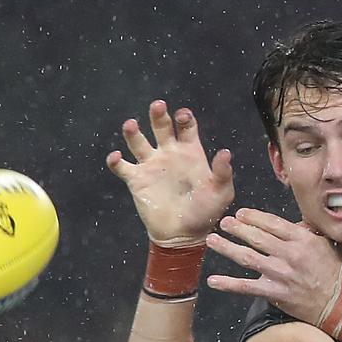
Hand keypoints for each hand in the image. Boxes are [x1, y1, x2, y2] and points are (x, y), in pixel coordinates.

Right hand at [106, 99, 233, 245]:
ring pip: (138, 141)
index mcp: (190, 153)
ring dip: (132, 132)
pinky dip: (116, 161)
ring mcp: (151, 166)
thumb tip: (225, 152)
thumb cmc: (205, 213)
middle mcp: (169, 154)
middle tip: (158, 106)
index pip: (186, 127)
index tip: (183, 115)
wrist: (183, 235)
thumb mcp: (220, 193)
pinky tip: (117, 158)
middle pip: (161, 126)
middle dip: (159, 115)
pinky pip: (122, 167)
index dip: (184, 118)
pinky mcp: (136, 180)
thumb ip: (223, 173)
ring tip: (131, 125)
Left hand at [205, 208, 341, 324]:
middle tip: (224, 222)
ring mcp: (281, 274)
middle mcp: (290, 255)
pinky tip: (213, 280)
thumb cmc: (334, 273)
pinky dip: (229, 284)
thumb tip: (292, 222)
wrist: (337, 304)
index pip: (273, 224)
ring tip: (213, 240)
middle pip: (257, 237)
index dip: (254, 217)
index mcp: (303, 240)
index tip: (240, 213)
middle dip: (237, 228)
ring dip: (227, 248)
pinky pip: (247, 287)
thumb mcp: (327, 245)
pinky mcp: (274, 293)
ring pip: (248, 258)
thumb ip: (308, 232)